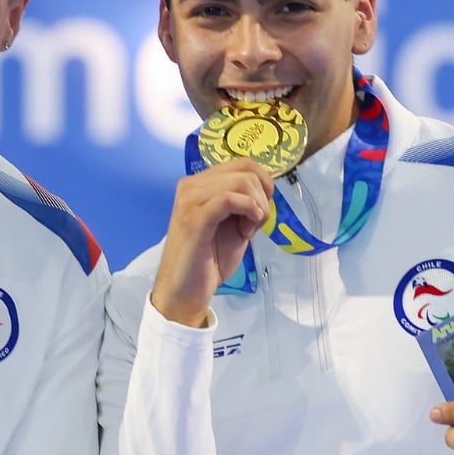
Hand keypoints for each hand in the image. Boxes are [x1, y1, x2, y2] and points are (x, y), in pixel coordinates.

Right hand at [150, 159, 273, 327]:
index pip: (244, 163)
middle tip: (254, 224)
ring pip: (241, 182)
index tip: (259, 213)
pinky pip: (229, 198)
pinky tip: (246, 231)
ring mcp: (190, 200)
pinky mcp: (194, 218)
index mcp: (200, 183)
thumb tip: (269, 183)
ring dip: (256, 207)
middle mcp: (191, 185)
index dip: (264, 184)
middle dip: (263, 196)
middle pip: (247, 169)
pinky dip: (248, 211)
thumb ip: (245, 203)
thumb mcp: (234, 225)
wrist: (184, 292)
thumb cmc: (208, 261)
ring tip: (246, 231)